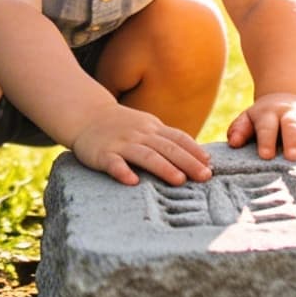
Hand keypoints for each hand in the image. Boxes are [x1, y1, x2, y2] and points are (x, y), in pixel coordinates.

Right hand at [70, 103, 214, 186]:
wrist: (86, 115)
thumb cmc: (123, 126)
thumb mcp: (147, 127)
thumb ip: (169, 140)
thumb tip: (200, 158)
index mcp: (152, 128)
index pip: (178, 138)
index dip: (194, 151)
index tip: (209, 165)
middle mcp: (139, 134)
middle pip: (167, 148)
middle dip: (187, 162)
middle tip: (205, 177)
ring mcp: (121, 143)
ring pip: (145, 155)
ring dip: (163, 167)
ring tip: (179, 180)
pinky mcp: (102, 153)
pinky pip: (113, 163)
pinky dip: (122, 171)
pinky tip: (132, 181)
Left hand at [227, 92, 295, 160]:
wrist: (285, 97)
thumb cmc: (263, 118)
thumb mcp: (248, 119)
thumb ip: (240, 130)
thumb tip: (233, 143)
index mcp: (268, 113)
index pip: (266, 126)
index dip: (266, 140)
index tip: (265, 156)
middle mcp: (289, 113)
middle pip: (291, 125)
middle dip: (292, 140)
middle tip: (292, 157)